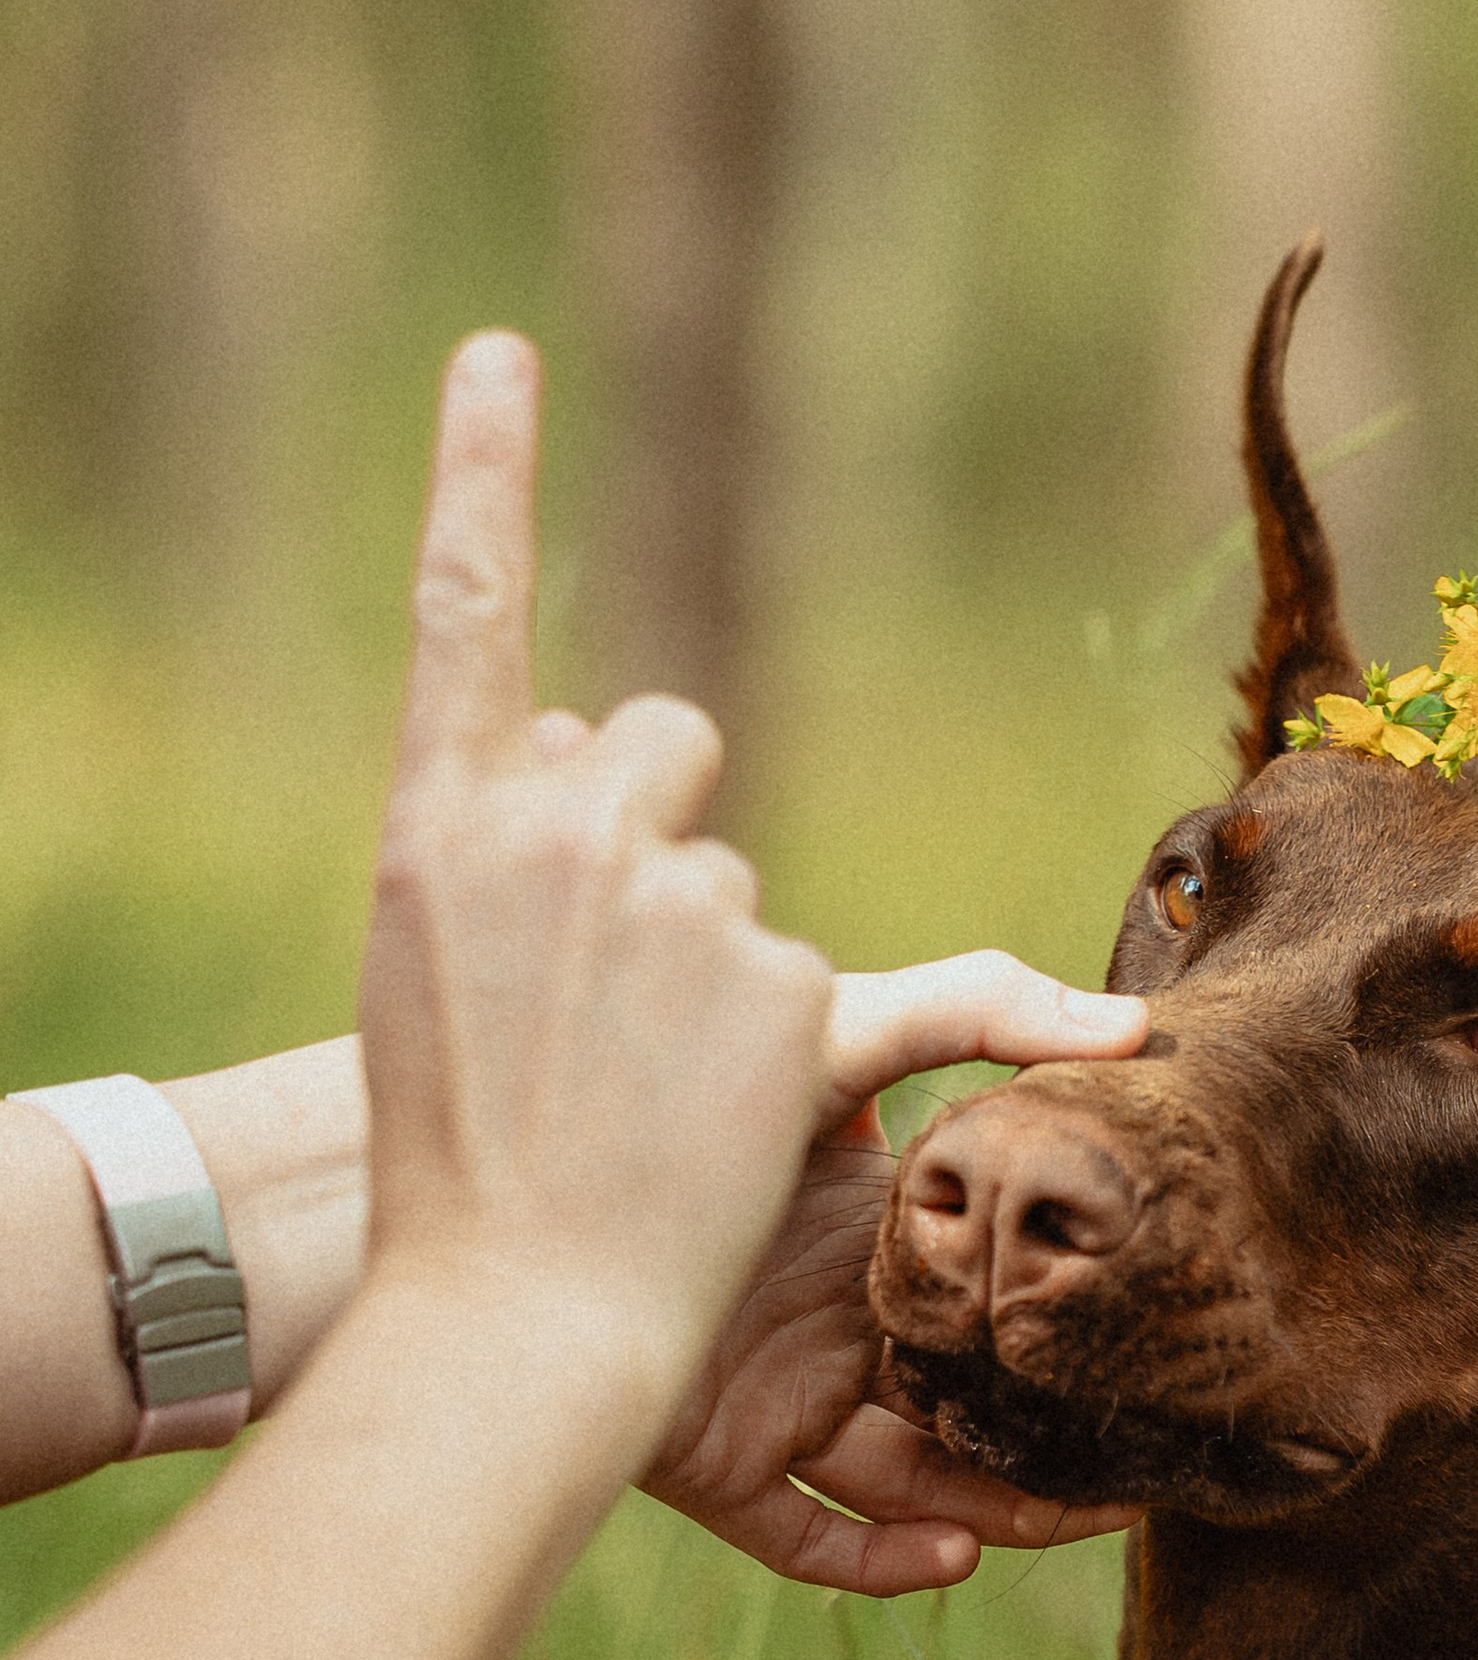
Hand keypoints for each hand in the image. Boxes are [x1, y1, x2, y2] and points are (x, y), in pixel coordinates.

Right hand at [360, 335, 832, 1421]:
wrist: (506, 1308)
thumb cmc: (455, 1149)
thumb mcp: (437, 969)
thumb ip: (516, 843)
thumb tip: (598, 736)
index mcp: (442, 822)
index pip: (460, 612)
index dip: (481, 473)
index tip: (500, 351)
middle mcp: (558, 830)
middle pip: (667, 748)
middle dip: (661, 836)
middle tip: (610, 997)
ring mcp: (674, 903)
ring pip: (736, 884)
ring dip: (714, 977)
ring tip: (641, 1106)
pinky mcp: (785, 993)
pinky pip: (857, 992)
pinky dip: (807, 1053)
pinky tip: (731, 1126)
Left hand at [644, 955, 1147, 1591]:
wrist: (505, 1168)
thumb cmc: (671, 1082)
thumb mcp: (841, 1030)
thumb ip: (980, 1009)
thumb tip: (1135, 1026)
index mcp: (880, 1235)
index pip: (998, 1296)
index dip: (1075, 1325)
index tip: (1171, 1338)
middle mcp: (838, 1324)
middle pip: (972, 1405)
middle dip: (1060, 1443)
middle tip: (1155, 1460)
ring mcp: (779, 1400)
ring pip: (914, 1483)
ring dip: (1003, 1511)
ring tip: (1087, 1515)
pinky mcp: (714, 1467)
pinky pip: (812, 1539)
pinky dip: (882, 1561)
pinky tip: (954, 1551)